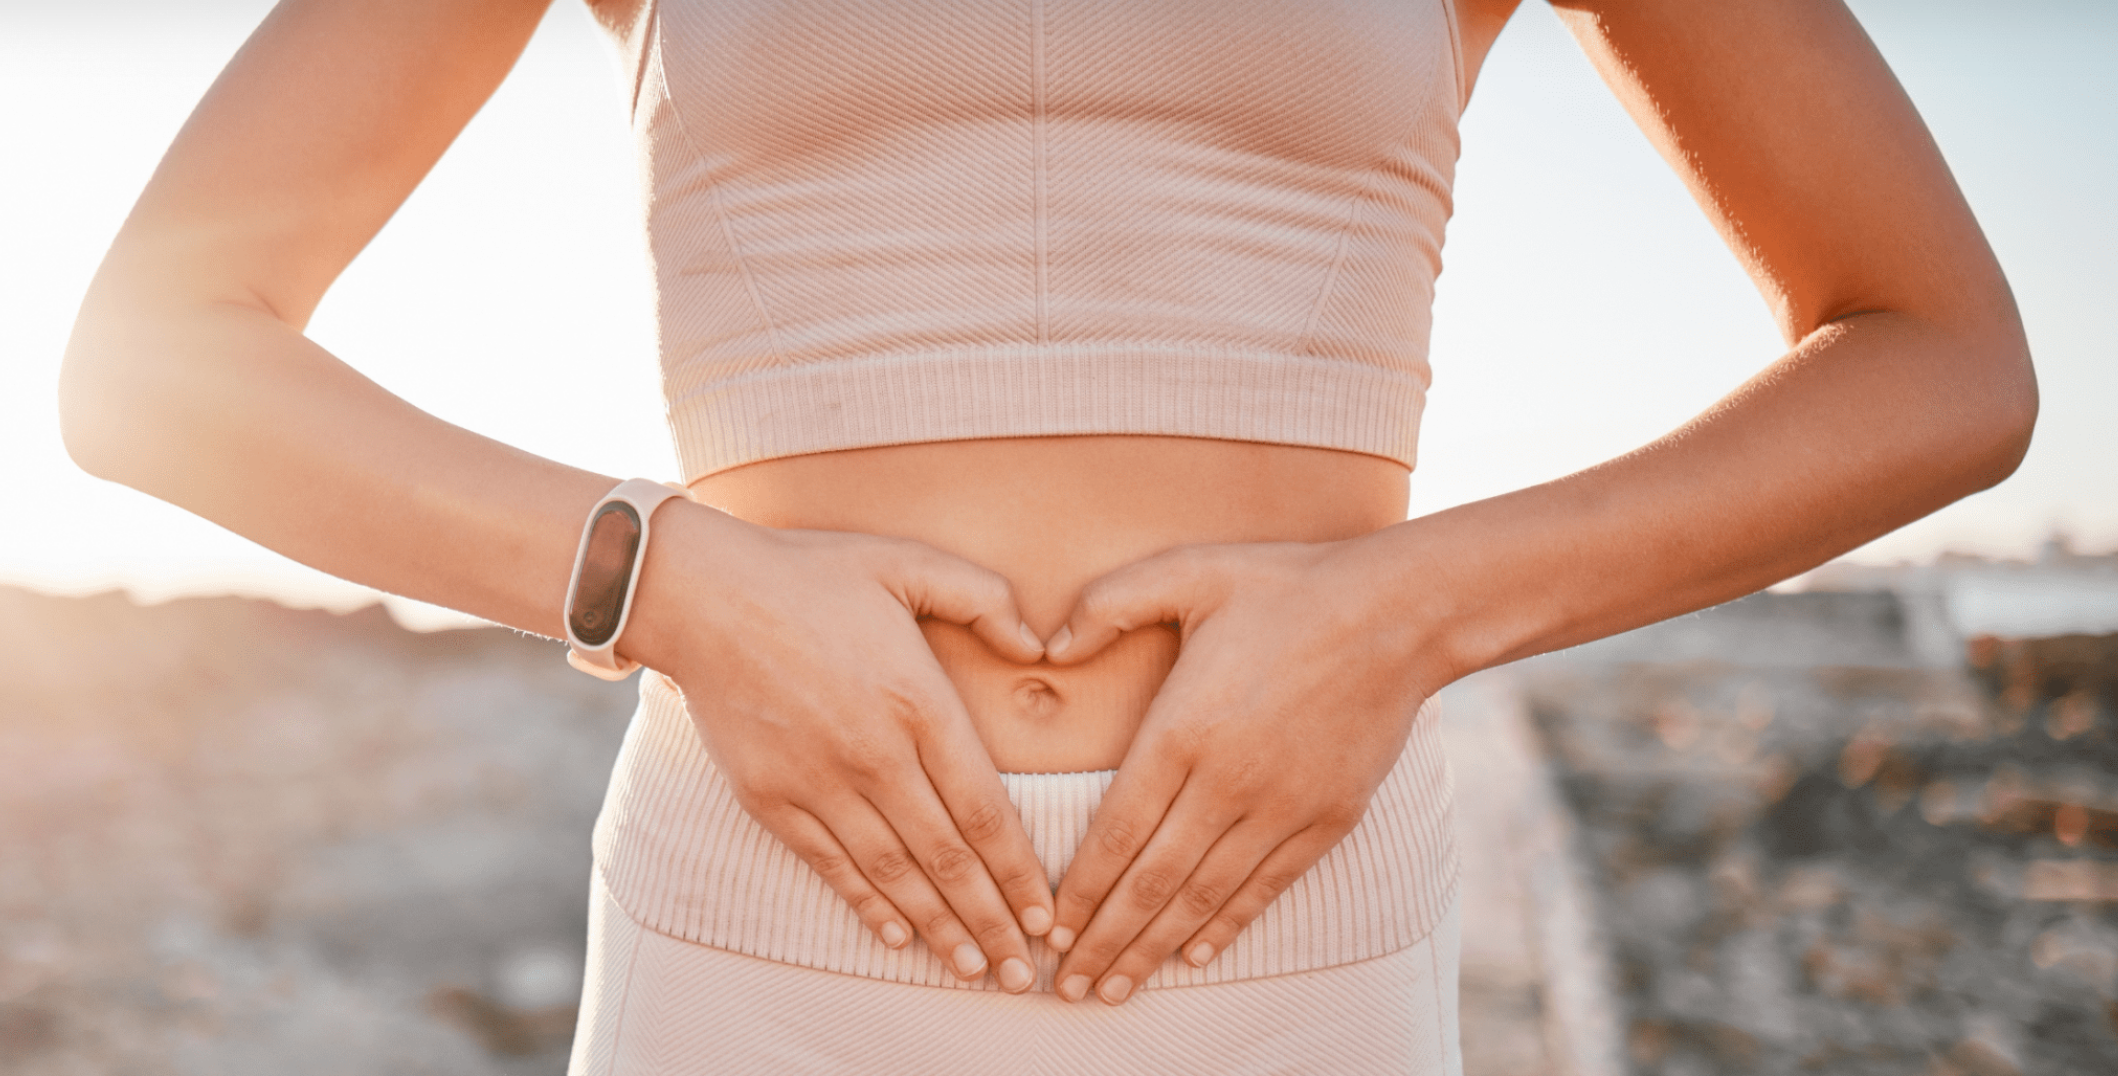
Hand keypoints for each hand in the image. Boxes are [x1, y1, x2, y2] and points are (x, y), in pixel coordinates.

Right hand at [625, 504, 1056, 992]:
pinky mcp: (772, 797)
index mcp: (919, 702)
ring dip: (938, 930)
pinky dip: (868, 906)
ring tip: (974, 969)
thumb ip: (984, 598)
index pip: (984, 810)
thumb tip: (1039, 644)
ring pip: (894, 875)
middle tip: (1024, 975)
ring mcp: (820, 782)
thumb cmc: (812, 574)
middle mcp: (875, 755)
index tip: (1045, 916)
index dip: (1019, 873)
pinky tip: (899, 936)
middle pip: (947, 859)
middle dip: (992, 923)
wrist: (702, 596)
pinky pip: (832, 866)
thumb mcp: (909, 563)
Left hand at [1037, 535, 1434, 1003]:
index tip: (1049, 929)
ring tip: (1117, 988)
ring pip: (1204, 897)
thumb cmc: (1285, 584)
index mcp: (1182, 730)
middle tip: (1070, 988)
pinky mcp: (1326, 819)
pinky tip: (1194, 953)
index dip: (1080, 890)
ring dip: (1155, 949)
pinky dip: (1226, 925)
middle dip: (1105, 941)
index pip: (1117, 832)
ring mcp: (1280, 806)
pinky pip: (1265, 887)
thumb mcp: (1186, 571)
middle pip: (1152, 882)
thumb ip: (1107, 604)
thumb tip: (1047, 648)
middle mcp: (1227, 782)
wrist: (1399, 612)